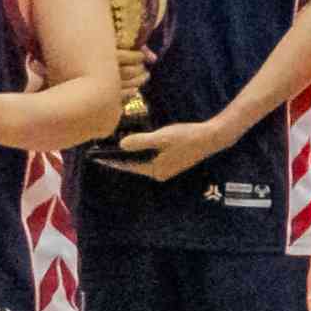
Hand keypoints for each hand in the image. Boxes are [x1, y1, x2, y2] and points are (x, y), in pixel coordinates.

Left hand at [104, 118, 232, 182]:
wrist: (212, 137)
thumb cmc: (187, 137)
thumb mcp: (161, 137)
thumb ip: (140, 141)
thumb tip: (121, 145)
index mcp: (155, 170)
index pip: (128, 166)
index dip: (113, 160)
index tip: (97, 156)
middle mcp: (160, 172)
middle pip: (135, 165)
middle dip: (121, 158)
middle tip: (103, 151)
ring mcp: (167, 168)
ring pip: (143, 161)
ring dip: (132, 154)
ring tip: (117, 147)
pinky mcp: (173, 161)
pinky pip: (151, 158)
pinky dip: (143, 152)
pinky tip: (138, 144)